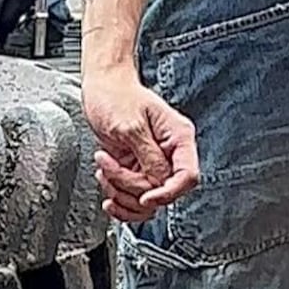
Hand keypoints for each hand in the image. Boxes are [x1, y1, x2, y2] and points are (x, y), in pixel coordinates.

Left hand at [81, 63, 199, 223]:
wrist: (100, 87)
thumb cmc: (115, 95)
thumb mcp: (130, 126)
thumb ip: (148, 156)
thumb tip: (159, 182)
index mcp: (179, 137)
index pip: (187, 176)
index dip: (167, 193)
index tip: (145, 198)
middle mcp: (170, 153)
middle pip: (162, 191)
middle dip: (131, 186)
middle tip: (108, 166)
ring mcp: (153, 163)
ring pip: (147, 200)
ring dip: (120, 193)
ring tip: (103, 170)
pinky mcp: (136, 169)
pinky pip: (133, 197)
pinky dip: (116, 195)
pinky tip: (105, 180)